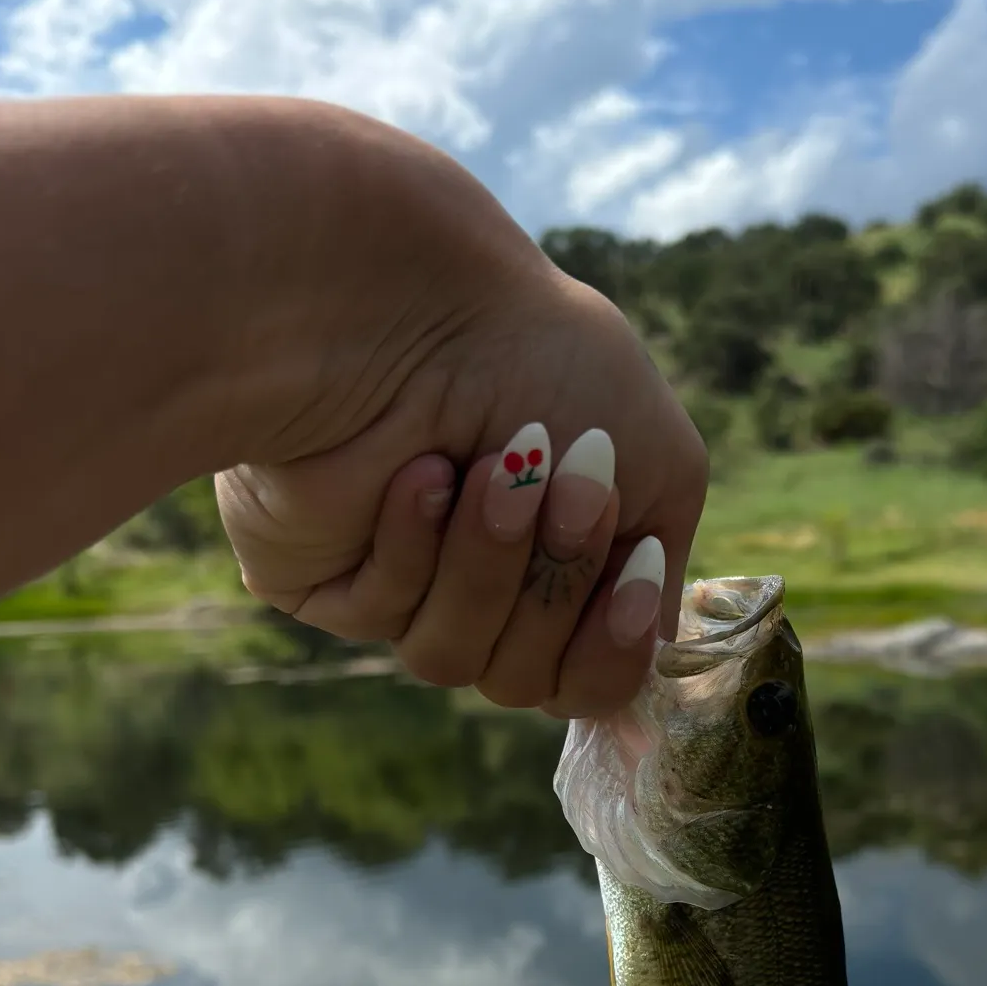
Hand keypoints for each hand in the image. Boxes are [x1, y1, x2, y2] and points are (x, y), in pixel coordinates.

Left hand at [218, 270, 707, 719]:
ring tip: (482, 469)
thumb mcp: (657, 458)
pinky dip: (414, 542)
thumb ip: (659, 566)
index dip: (615, 646)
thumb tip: (643, 651)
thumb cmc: (544, 360)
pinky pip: (385, 618)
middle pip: (531, 683)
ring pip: (456, 660)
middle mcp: (489, 590)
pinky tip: (416, 472)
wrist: (415, 303)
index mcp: (566, 567)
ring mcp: (407, 591)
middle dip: (552, 583)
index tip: (631, 560)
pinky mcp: (327, 583)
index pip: (596, 678)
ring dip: (485, 563)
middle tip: (562, 485)